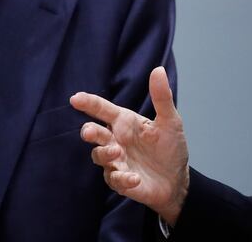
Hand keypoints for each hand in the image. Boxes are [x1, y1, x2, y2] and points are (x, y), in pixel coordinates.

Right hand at [70, 66, 189, 224]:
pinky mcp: (120, 181)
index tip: (75, 98)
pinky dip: (122, 178)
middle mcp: (116, 140)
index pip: (103, 109)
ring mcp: (116, 161)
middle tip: (89, 132)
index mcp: (125, 122)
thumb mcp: (170, 121)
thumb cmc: (171, 147)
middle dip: (89, 131)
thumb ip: (162, 97)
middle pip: (95, 133)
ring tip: (116, 152)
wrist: (177, 180)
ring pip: (99, 156)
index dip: (89, 103)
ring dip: (105, 154)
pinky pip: (114, 179)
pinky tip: (134, 178)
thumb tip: (158, 70)